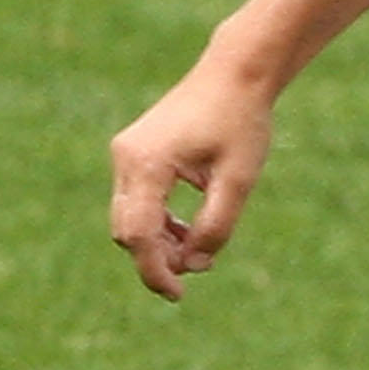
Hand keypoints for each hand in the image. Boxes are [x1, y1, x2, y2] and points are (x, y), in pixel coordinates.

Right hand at [109, 59, 275, 301]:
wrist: (235, 74)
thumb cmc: (241, 123)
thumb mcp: (238, 181)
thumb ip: (215, 227)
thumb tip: (193, 264)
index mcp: (146, 163)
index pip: (138, 234)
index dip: (155, 271)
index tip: (178, 295)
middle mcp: (127, 158)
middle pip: (128, 230)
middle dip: (158, 258)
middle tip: (200, 267)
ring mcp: (126, 154)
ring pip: (131, 218)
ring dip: (159, 241)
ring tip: (199, 250)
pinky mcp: (135, 154)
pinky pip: (138, 202)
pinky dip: (158, 222)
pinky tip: (187, 230)